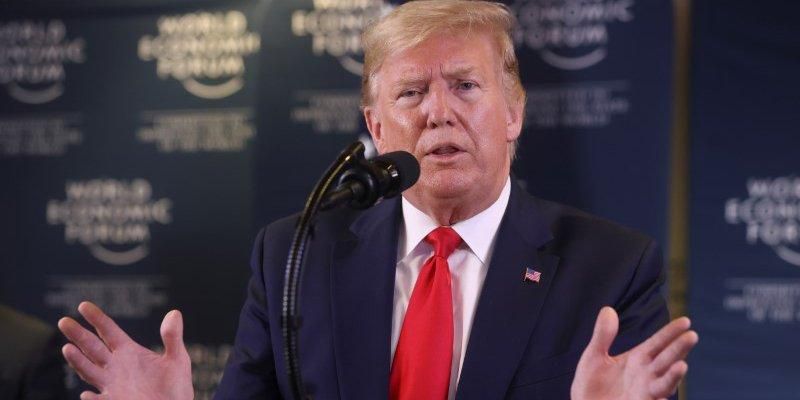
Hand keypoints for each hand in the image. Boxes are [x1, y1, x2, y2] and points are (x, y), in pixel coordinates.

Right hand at [58, 301, 193, 399]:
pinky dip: (92, 398)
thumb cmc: (175, 387)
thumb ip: (172, 337)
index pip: (109, 331)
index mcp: (129, 352)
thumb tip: (174, 313)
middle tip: (64, 321)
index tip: (83, 305)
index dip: (97, 318)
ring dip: (78, 360)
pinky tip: (86, 395)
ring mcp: (112, 384)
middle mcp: (116, 366)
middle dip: (78, 335)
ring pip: (89, 370)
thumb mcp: (177, 359)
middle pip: (92, 347)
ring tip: (67, 348)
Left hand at [571, 307, 698, 399]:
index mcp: (638, 359)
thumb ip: (603, 335)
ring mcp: (645, 393)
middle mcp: (646, 375)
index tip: (686, 321)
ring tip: (682, 366)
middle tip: (692, 335)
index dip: (671, 332)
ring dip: (674, 376)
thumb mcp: (594, 356)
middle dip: (679, 349)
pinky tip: (662, 397)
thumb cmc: (591, 385)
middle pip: (667, 359)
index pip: (658, 342)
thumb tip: (607, 308)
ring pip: (665, 383)